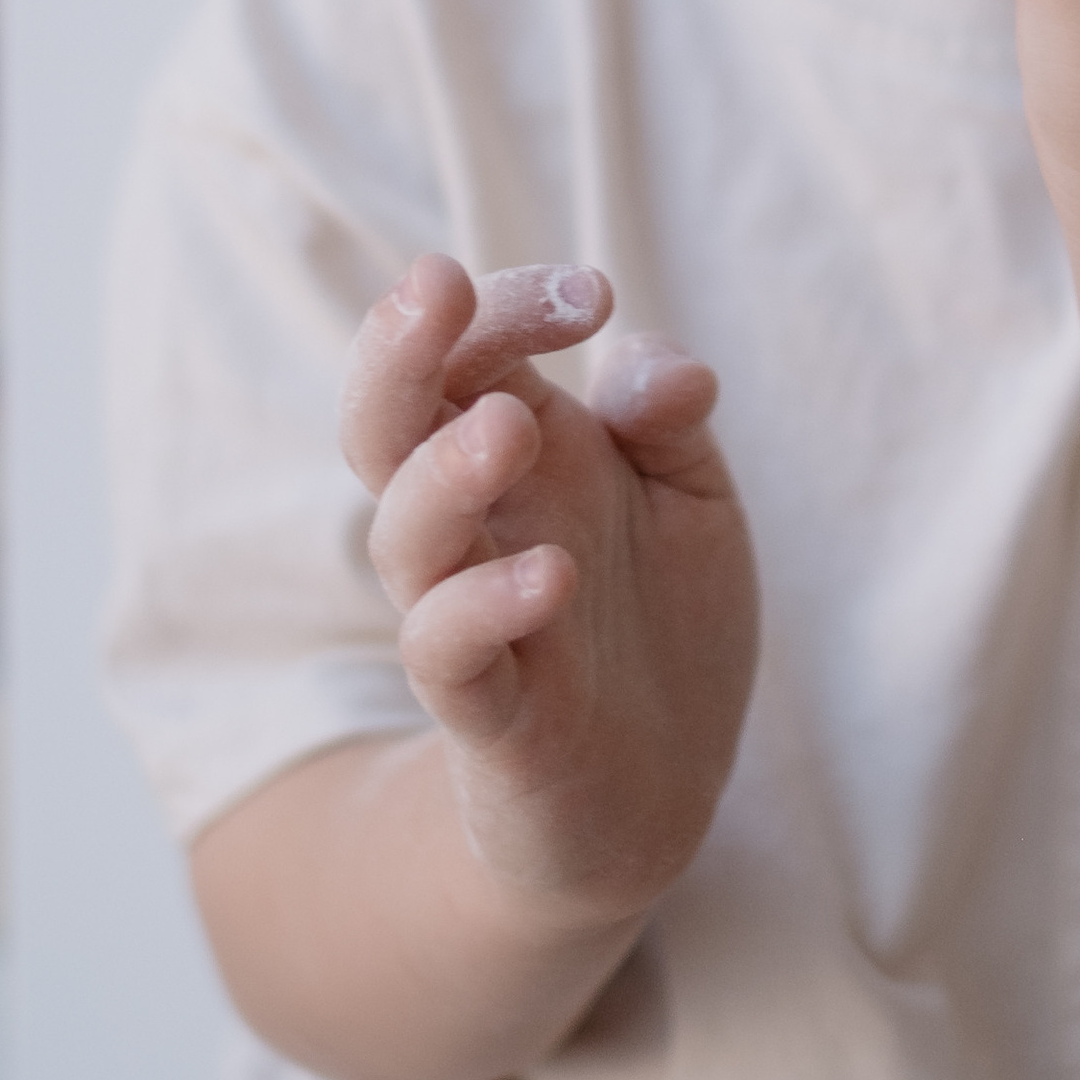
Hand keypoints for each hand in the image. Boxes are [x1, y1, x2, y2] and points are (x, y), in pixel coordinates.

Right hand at [342, 256, 757, 936]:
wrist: (657, 797)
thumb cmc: (660, 624)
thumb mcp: (694, 501)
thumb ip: (671, 423)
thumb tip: (657, 368)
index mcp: (520, 450)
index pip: (471, 348)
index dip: (514, 302)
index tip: (591, 297)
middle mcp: (476, 522)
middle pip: (386, 421)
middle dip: (398, 349)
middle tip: (435, 283)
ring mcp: (470, 614)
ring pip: (404, 535)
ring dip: (444, 473)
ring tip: (510, 425)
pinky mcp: (490, 712)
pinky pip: (450, 655)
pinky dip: (484, 610)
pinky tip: (549, 574)